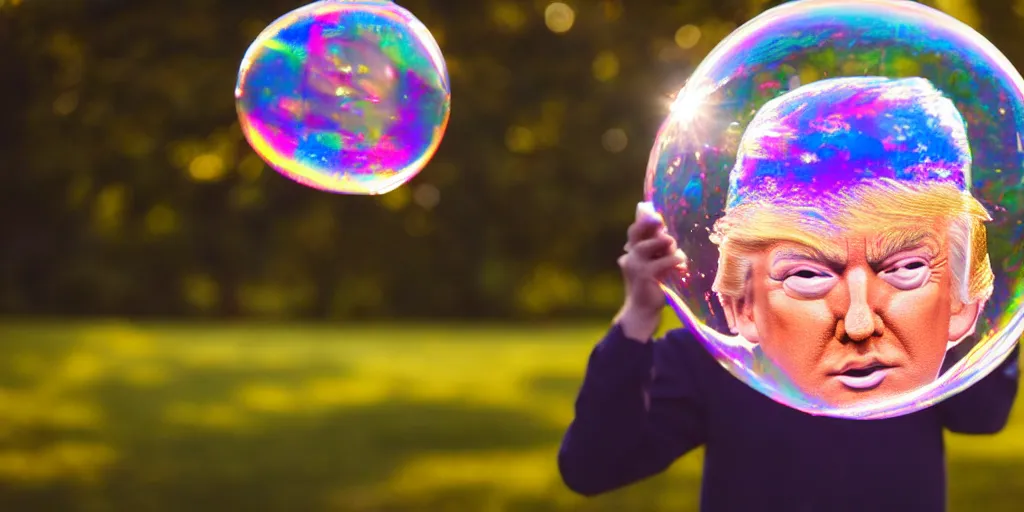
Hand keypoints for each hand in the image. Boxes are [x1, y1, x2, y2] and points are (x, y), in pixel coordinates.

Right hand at [614, 202, 687, 341]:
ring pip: (654, 243)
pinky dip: (676, 261)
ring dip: (669, 247)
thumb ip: (656, 250)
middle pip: (641, 234)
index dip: (646, 222)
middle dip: (657, 232)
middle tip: (671, 241)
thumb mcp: (652, 265)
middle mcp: (629, 256)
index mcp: (630, 252)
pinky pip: (666, 260)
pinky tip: (681, 266)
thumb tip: (666, 232)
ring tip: (678, 256)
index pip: (635, 231)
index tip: (658, 218)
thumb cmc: (651, 286)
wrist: (642, 310)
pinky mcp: (644, 274)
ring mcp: (635, 265)